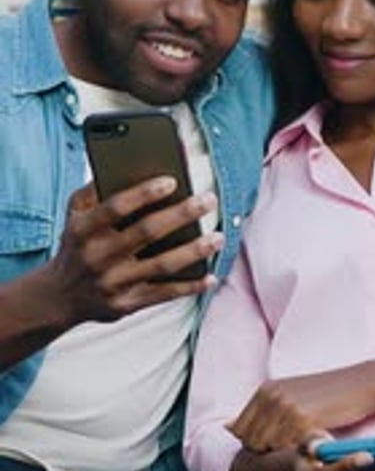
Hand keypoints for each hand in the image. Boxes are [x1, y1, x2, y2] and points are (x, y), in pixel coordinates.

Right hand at [41, 176, 222, 326]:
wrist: (59, 297)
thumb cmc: (77, 245)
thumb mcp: (74, 214)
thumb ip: (94, 190)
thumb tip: (126, 165)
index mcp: (83, 230)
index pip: (116, 207)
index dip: (144, 193)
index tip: (173, 181)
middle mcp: (98, 257)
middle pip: (146, 232)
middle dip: (181, 214)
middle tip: (208, 200)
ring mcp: (113, 283)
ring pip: (162, 265)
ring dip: (194, 251)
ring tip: (219, 237)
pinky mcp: (127, 305)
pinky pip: (164, 294)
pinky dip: (190, 286)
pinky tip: (211, 276)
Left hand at [228, 364, 374, 451]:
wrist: (362, 383)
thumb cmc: (329, 394)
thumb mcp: (292, 395)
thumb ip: (264, 411)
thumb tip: (227, 426)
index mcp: (266, 390)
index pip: (239, 429)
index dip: (254, 445)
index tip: (273, 450)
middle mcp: (271, 396)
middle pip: (250, 441)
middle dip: (264, 453)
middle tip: (287, 454)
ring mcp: (285, 406)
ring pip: (265, 447)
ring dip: (280, 455)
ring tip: (299, 451)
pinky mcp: (302, 418)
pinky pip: (286, 447)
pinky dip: (295, 453)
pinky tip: (311, 449)